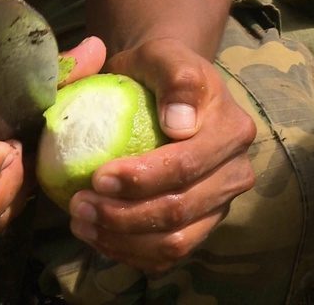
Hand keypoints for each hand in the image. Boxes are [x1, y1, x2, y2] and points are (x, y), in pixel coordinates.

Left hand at [68, 38, 255, 271]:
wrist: (165, 94)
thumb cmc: (157, 74)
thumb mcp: (162, 58)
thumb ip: (175, 78)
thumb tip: (180, 123)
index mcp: (232, 131)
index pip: (185, 165)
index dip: (141, 179)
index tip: (97, 177)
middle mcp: (234, 173)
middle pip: (180, 210)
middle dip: (123, 216)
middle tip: (78, 205)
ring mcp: (219, 205)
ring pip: (175, 242)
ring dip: (123, 240)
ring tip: (81, 223)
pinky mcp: (200, 227)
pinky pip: (167, 256)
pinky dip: (130, 253)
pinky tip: (97, 237)